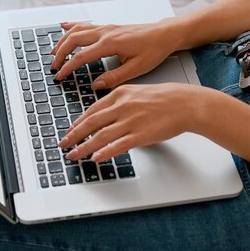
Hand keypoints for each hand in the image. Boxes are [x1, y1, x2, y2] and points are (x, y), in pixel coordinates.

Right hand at [51, 20, 179, 88]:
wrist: (165, 34)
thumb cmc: (154, 49)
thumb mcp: (137, 68)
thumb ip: (115, 77)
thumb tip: (96, 85)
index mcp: (111, 43)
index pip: (81, 56)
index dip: (68, 67)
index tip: (60, 76)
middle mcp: (106, 33)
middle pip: (73, 40)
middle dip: (60, 53)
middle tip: (53, 67)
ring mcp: (106, 28)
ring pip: (76, 30)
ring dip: (62, 40)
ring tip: (53, 52)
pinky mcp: (108, 27)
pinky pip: (85, 24)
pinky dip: (72, 26)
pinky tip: (64, 26)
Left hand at [58, 83, 206, 161]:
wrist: (186, 103)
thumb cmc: (165, 98)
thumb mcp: (137, 92)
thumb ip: (119, 101)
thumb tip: (105, 113)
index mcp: (120, 94)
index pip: (92, 110)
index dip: (78, 122)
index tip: (70, 130)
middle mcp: (122, 106)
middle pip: (91, 122)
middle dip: (74, 135)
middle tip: (63, 144)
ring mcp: (131, 121)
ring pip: (100, 136)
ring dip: (83, 147)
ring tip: (74, 155)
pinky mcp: (141, 134)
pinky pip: (118, 145)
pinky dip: (104, 152)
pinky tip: (95, 158)